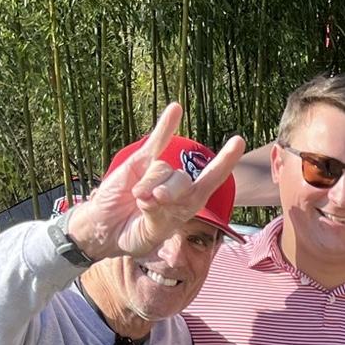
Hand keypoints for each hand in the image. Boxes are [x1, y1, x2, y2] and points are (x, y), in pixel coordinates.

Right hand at [65, 103, 244, 262]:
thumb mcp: (148, 235)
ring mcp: (159, 173)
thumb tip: (152, 194)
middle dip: (169, 190)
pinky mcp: (139, 163)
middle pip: (183, 179)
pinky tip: (176, 109)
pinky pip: (155, 143)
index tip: (238, 142)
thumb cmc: (132, 235)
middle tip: (151, 201)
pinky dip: (165, 126)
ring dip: (149, 182)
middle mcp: (177, 188)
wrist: (106, 230)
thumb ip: (155, 217)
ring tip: (136, 198)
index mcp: (187, 207)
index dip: (224, 163)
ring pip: (162, 168)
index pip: (211, 181)